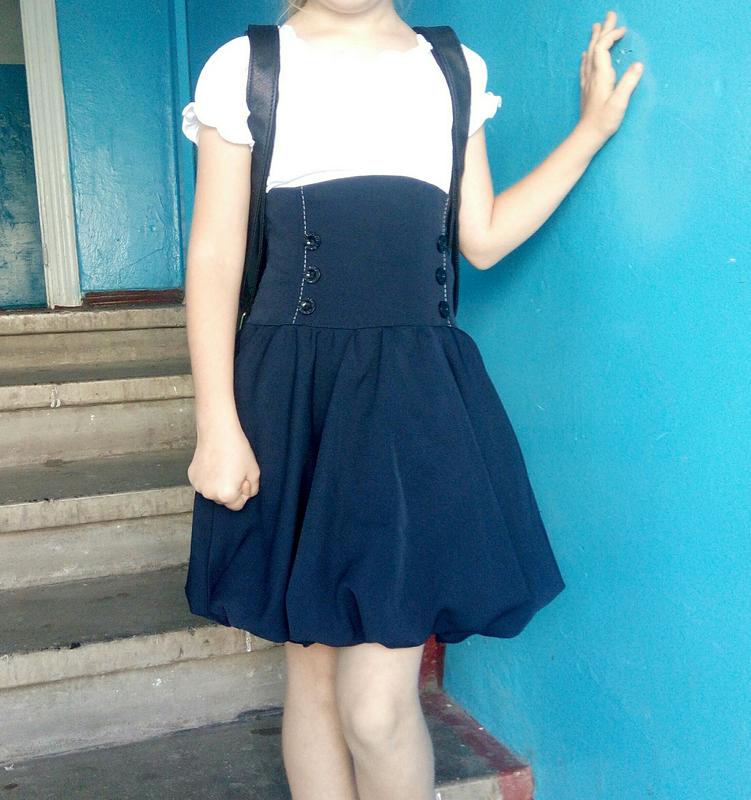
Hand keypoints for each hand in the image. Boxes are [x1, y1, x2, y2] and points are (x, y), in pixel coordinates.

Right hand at [187, 423, 260, 510]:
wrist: (218, 432)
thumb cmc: (237, 450)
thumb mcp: (254, 471)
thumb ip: (253, 488)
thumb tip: (247, 493)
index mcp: (226, 495)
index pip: (237, 505)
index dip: (243, 492)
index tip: (243, 478)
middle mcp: (210, 494)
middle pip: (224, 500)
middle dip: (231, 489)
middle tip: (234, 470)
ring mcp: (198, 486)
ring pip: (213, 491)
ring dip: (219, 484)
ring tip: (223, 465)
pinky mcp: (192, 477)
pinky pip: (204, 483)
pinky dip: (209, 478)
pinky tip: (213, 464)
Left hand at [578, 10, 642, 143]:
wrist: (587, 136)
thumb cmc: (604, 122)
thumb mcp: (619, 103)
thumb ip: (628, 83)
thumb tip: (638, 65)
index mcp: (601, 76)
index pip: (602, 48)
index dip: (611, 36)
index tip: (623, 30)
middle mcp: (592, 76)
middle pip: (595, 47)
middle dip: (603, 30)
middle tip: (609, 15)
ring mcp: (587, 82)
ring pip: (589, 54)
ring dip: (594, 39)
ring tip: (596, 26)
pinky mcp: (586, 89)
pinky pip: (585, 66)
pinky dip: (588, 55)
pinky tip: (586, 53)